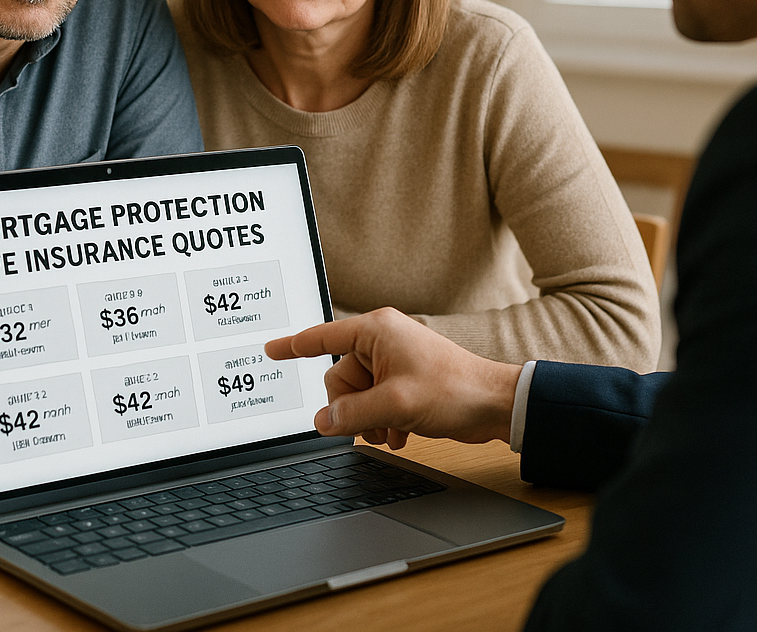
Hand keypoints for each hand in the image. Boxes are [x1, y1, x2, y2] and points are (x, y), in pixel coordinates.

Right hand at [266, 307, 520, 448]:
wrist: (494, 404)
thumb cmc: (454, 390)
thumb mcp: (395, 404)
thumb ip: (352, 414)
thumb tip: (323, 422)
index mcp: (375, 331)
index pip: (322, 337)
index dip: (292, 346)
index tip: (270, 350)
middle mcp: (381, 342)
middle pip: (339, 379)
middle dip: (351, 408)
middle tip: (372, 425)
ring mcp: (393, 362)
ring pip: (357, 396)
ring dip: (368, 419)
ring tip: (391, 431)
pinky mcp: (403, 381)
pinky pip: (374, 402)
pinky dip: (382, 420)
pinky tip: (400, 433)